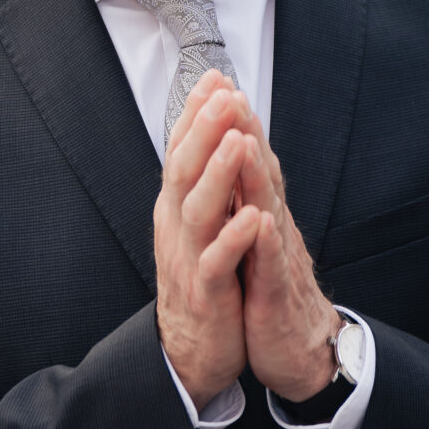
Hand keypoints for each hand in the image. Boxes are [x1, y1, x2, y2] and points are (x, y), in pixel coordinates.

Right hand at [152, 71, 260, 408]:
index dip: (195, 115)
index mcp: (176, 208)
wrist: (192, 349)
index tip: (214, 78)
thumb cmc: (203, 283)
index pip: (181, 151)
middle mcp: (175, 226)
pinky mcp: (204, 292)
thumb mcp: (198, 228)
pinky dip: (233, 237)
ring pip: (197, 208)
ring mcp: (187, 258)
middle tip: (222, 93)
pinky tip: (253, 216)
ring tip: (238, 140)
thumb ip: (203, 187)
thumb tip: (212, 138)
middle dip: (203, 129)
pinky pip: (216, 261)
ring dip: (218, 173)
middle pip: (185, 169)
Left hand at [227, 108, 339, 402]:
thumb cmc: (271, 293)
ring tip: (243, 142)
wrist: (299, 351)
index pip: (247, 163)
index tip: (217, 87)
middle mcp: (272, 228)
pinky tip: (259, 221)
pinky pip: (271, 265)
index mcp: (261, 216)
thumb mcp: (253, 241)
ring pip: (267, 210)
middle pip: (260, 174)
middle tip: (232, 95)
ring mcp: (276, 258)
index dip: (234, 126)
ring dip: (255, 177)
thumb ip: (245, 202)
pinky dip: (264, 242)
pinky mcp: (276, 294)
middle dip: (246, 135)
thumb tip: (230, 162)